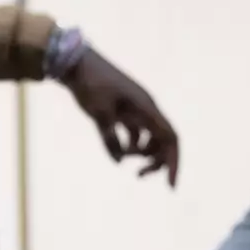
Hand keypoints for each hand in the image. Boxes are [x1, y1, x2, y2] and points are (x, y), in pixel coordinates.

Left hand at [60, 47, 179, 184]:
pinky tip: (119, 154)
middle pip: (163, 140)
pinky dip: (131, 145)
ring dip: (143, 153)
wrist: (76, 63)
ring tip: (125, 159)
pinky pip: (136, 132)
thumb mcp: (99, 113)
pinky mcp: (125, 110)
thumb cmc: (90, 84)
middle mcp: (146, 109)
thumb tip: (119, 160)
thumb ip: (110, 138)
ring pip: (150, 137)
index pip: (170, 138)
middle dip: (157, 161)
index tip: (170, 186)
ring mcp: (136, 109)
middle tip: (139, 176)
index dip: (173, 162)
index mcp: (146, 108)